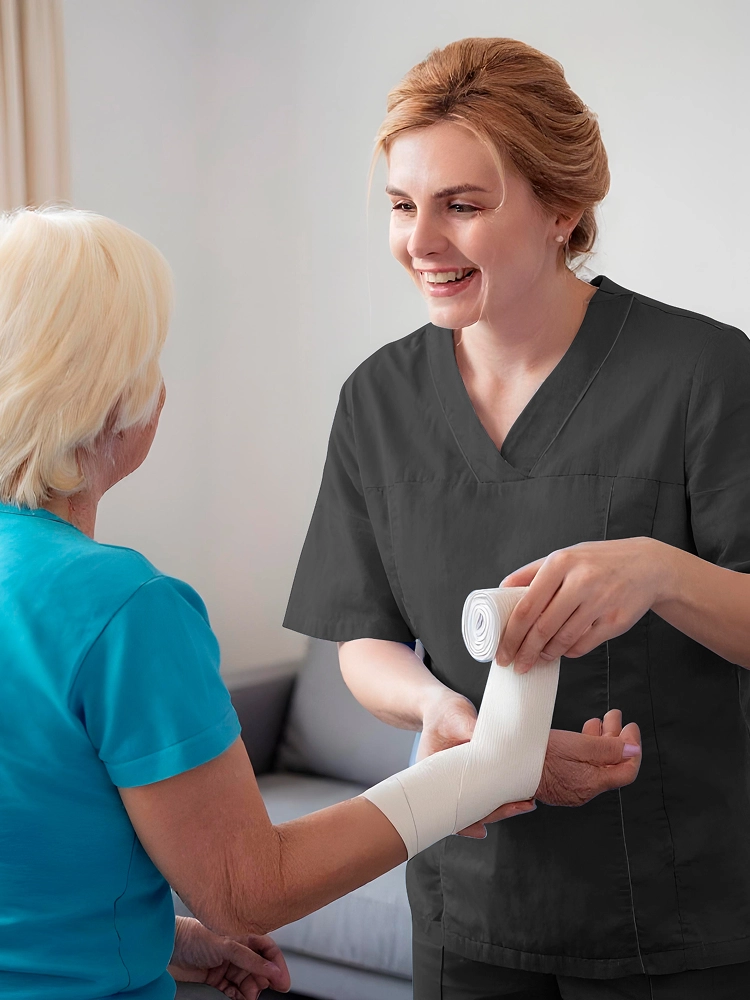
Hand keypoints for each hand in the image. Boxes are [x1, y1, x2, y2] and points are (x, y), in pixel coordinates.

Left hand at [169, 915, 290, 998]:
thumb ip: (251, 959)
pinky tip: (237, 998)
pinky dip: (237, 996)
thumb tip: (273, 971)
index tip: (283, 982)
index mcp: (243, 935)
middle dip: (262, 980)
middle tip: (258, 989)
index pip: (268, 949)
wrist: (167, 947)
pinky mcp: (216, 977)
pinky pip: (233, 990)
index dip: (277, 965)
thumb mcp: (227, 945)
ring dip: (249, 991)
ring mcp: (227, 964)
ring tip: (246, 996)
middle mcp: (237, 949)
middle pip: (259, 968)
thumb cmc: (194, 936)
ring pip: (247, 981)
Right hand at [417, 690, 537, 837]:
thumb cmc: (444, 713)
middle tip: (520, 807)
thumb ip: (469, 729)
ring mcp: (460, 781)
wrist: (444, 707)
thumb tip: (486, 741)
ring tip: (526, 803)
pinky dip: (502, 793)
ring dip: (502, 806)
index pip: (445, 809)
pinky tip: (520, 794)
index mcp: (431, 776)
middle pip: (467, 811)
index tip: (482, 829)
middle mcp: (446, 784)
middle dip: (494, 814)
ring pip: (479, 804)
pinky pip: (486, 791)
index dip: (464, 823)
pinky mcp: (473, 775)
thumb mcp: (455, 718)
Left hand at [497, 537, 674, 671]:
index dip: (511, 635)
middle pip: (542, 628)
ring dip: (546, 654)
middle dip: (525, 652)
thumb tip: (501, 590)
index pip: (526, 607)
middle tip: (515, 664)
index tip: (502, 651)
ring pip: (563, 640)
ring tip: (538, 657)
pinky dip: (569, 652)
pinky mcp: (615, 620)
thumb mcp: (564, 557)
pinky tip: (562, 649)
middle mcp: (580, 581)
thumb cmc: (599, 561)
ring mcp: (600, 602)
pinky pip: (583, 645)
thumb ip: (532, 573)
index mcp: (560, 563)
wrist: (647, 565)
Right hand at [537, 710, 641, 805]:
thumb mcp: (576, 745)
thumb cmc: (535, 755)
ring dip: (602, 740)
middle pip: (610, 765)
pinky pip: (582, 765)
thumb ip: (607, 749)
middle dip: (617, 739)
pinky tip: (583, 734)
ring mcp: (571, 786)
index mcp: (591, 783)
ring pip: (596, 763)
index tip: (630, 728)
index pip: (626, 771)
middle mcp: (583, 789)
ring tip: (600, 721)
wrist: (505, 765)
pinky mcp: (559, 780)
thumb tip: (633, 751)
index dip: (632, 748)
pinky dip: (587, 747)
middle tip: (615, 718)